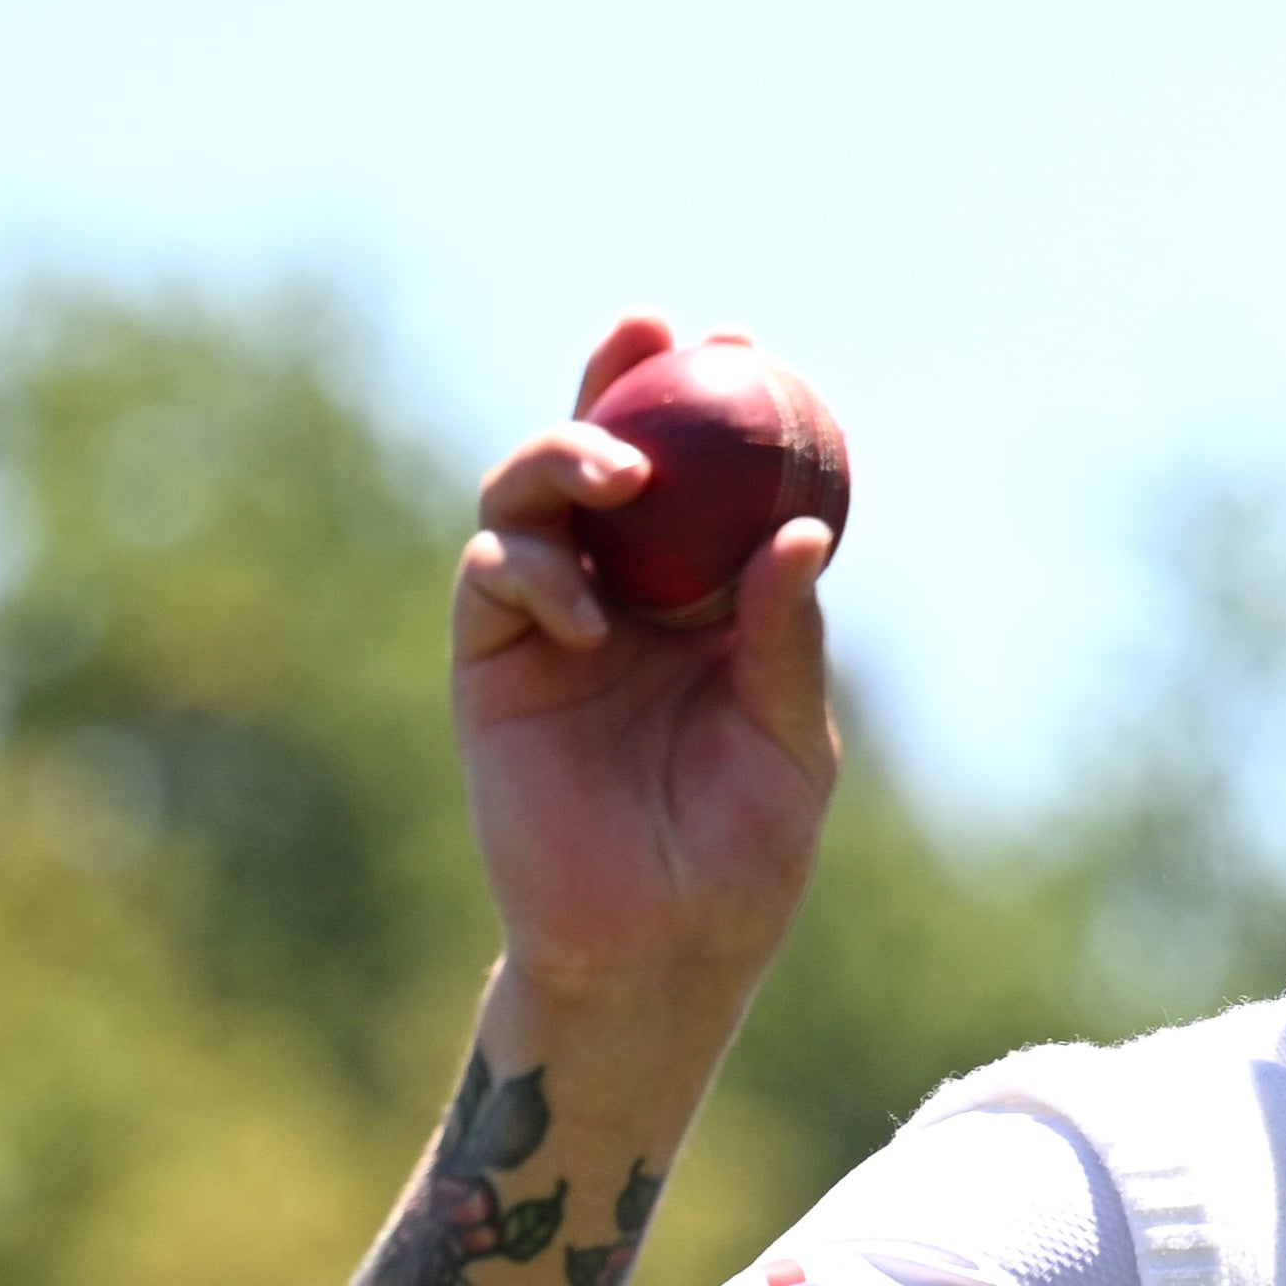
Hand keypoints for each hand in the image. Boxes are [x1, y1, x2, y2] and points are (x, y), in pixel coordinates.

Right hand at [452, 312, 839, 1014]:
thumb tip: (797, 534)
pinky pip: (492, 579)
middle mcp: (618, 596)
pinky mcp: (488, 667)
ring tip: (623, 478)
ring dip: (563, 458)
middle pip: (599, 458)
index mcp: (698, 603)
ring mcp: (546, 626)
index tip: (740, 344)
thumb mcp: (786, 741)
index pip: (699, 481)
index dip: (710, 405)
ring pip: (528, 498)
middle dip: (610, 380)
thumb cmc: (740, 859)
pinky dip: (534, 572)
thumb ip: (785, 639)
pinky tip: (590, 616)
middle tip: (646, 331)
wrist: (656, 954)